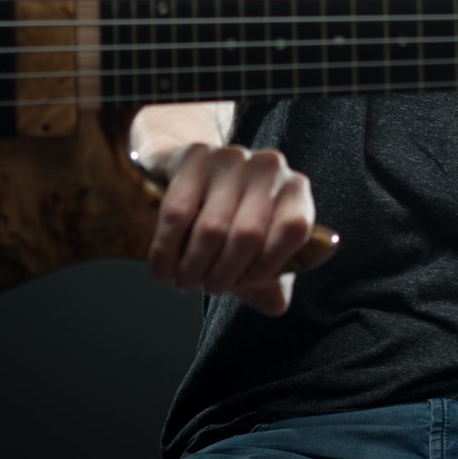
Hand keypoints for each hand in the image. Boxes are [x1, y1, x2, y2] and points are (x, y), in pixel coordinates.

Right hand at [143, 143, 314, 315]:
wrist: (195, 176)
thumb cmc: (233, 221)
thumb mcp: (258, 252)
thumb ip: (272, 282)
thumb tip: (274, 303)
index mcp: (294, 191)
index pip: (293, 229)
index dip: (268, 265)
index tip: (246, 283)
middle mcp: (270, 168)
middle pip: (248, 235)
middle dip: (222, 275)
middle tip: (209, 288)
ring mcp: (233, 157)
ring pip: (211, 229)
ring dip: (193, 268)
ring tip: (186, 281)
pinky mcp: (195, 155)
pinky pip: (177, 214)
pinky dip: (166, 251)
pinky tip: (163, 269)